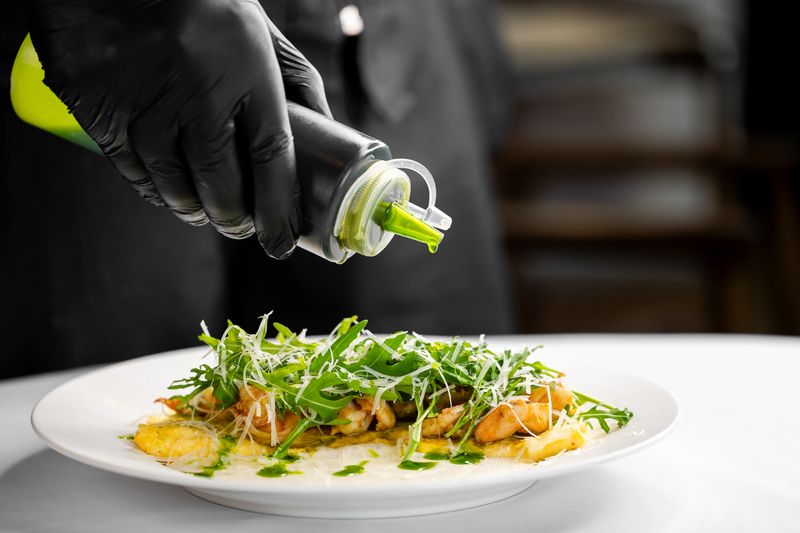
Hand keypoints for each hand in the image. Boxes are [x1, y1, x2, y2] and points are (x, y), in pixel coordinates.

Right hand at [25, 0, 330, 257]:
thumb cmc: (200, 1)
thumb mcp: (260, 32)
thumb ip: (298, 82)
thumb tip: (326, 133)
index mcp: (247, 71)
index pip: (272, 160)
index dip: (279, 211)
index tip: (281, 240)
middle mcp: (195, 92)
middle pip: (223, 188)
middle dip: (236, 221)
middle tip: (242, 227)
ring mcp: (143, 103)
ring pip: (175, 189)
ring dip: (195, 211)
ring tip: (207, 211)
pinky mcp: (98, 108)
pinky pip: (133, 172)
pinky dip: (155, 191)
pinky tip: (169, 190)